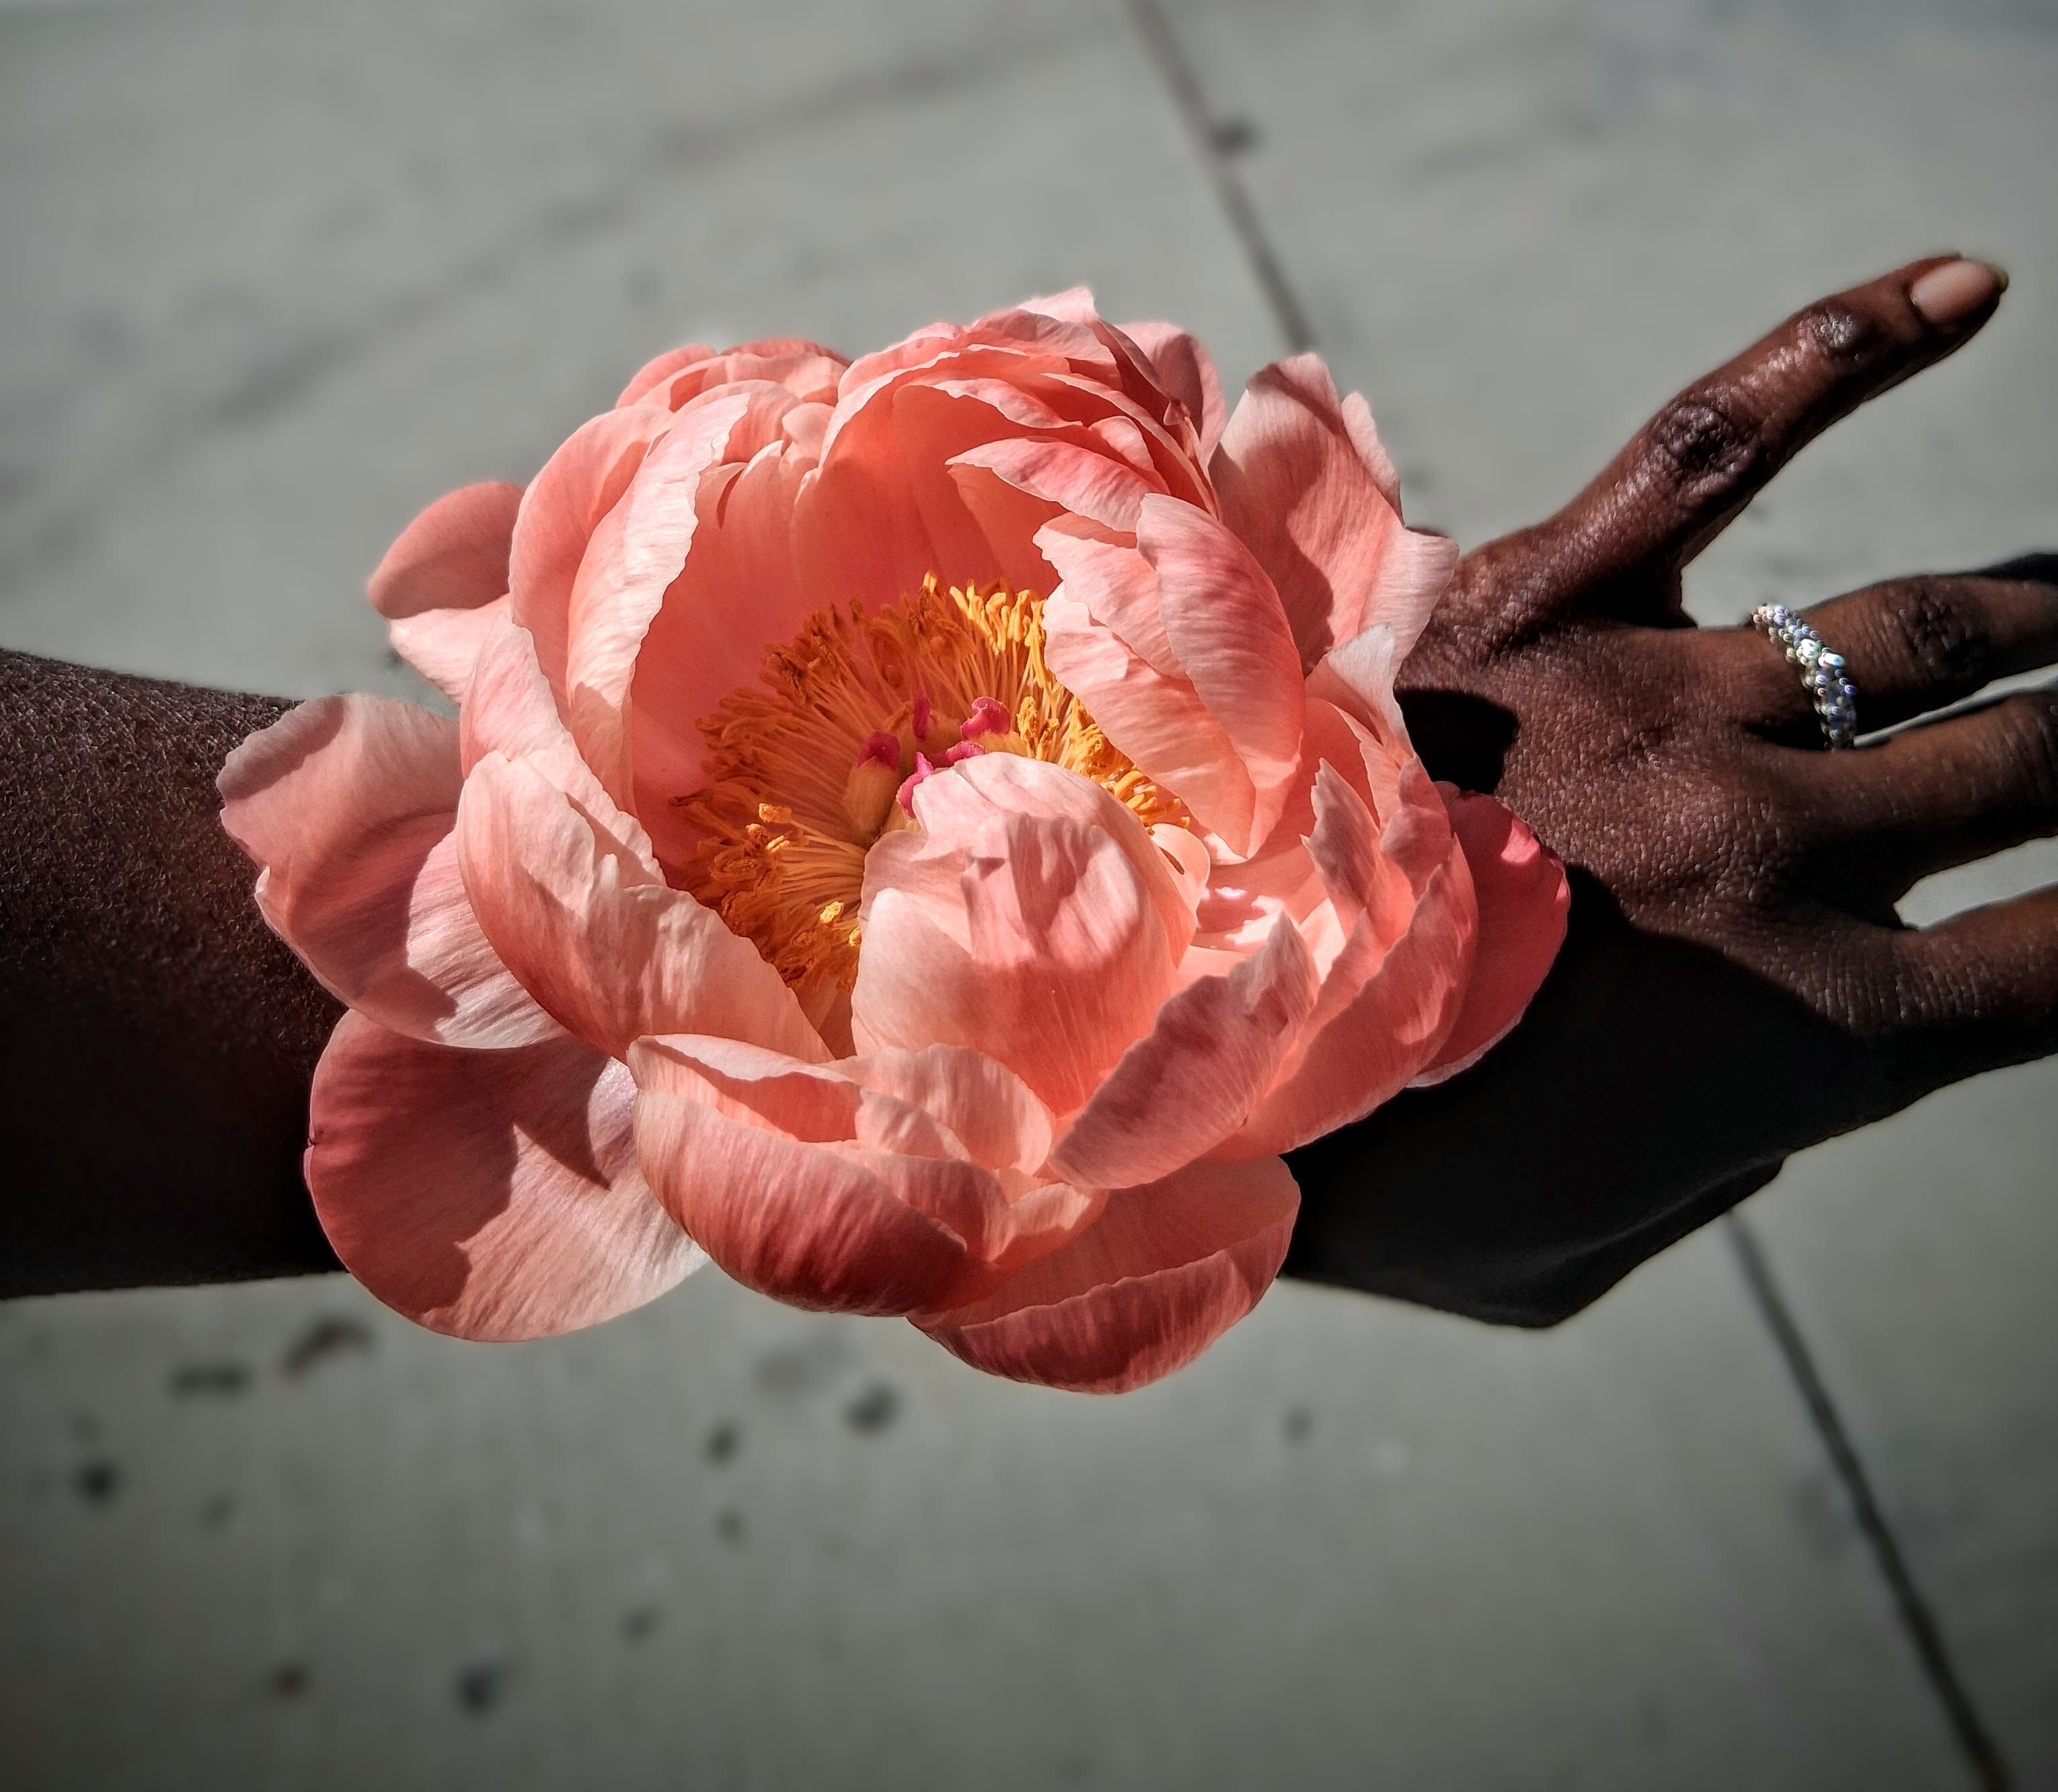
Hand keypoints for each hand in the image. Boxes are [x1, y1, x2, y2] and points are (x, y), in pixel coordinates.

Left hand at [1284, 256, 2057, 1322]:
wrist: (1176, 1061)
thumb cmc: (1374, 1188)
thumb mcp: (1572, 1252)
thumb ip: (1710, 1172)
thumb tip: (1764, 1110)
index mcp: (1814, 1026)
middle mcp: (1772, 852)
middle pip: (2021, 763)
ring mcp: (1659, 708)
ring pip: (1921, 624)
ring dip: (2034, 617)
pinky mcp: (1536, 602)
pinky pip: (1714, 443)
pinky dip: (1851, 350)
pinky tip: (1968, 287)